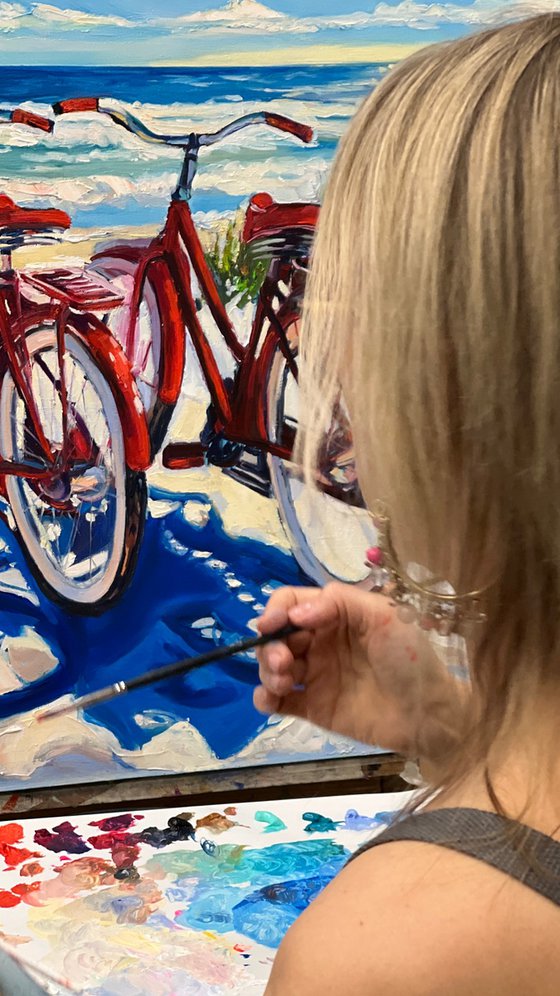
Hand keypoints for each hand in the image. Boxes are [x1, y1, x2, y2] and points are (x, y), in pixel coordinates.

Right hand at [254, 582, 468, 759]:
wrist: (429, 715)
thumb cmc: (411, 659)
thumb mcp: (384, 616)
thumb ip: (339, 603)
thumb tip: (295, 614)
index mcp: (335, 616)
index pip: (292, 603)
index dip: (275, 611)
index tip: (269, 626)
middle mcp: (321, 642)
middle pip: (277, 636)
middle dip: (270, 646)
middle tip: (284, 664)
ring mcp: (315, 675)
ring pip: (272, 666)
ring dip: (266, 670)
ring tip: (283, 682)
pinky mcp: (313, 707)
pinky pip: (277, 700)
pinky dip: (264, 698)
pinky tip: (270, 700)